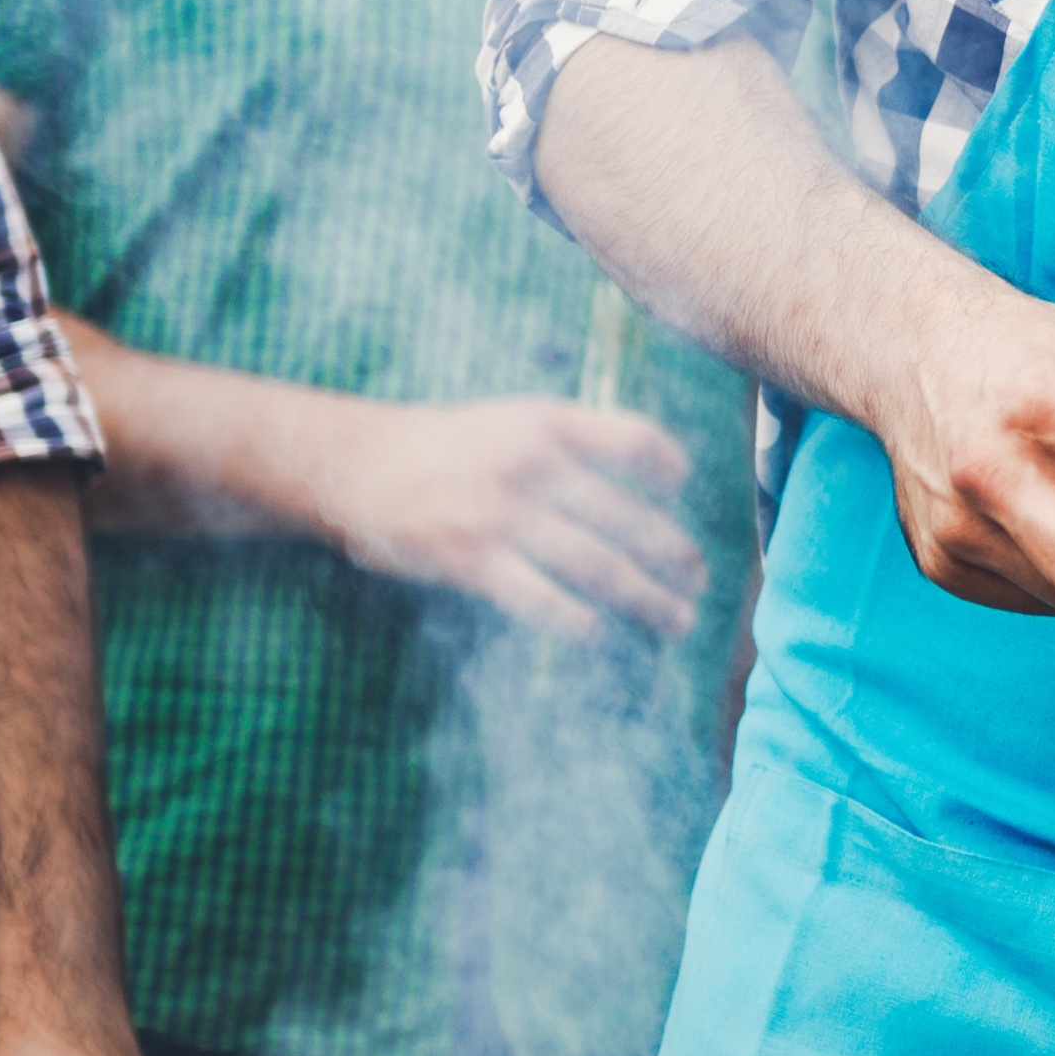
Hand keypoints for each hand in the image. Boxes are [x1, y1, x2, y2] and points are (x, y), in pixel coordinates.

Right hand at [322, 397, 712, 639]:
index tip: (683, 488)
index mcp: (546, 423)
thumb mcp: (511, 420)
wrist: (355, 464)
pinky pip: (541, 598)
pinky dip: (577, 621)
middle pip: (626, 517)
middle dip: (671, 555)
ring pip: (596, 566)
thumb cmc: (446, 447)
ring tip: (674, 620)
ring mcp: (501, 514)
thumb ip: (573, 441)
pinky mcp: (470, 559)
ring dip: (645, 599)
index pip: (632, 439)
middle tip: (699, 580)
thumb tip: (649, 476)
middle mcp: (531, 464)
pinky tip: (600, 634)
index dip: (668, 466)